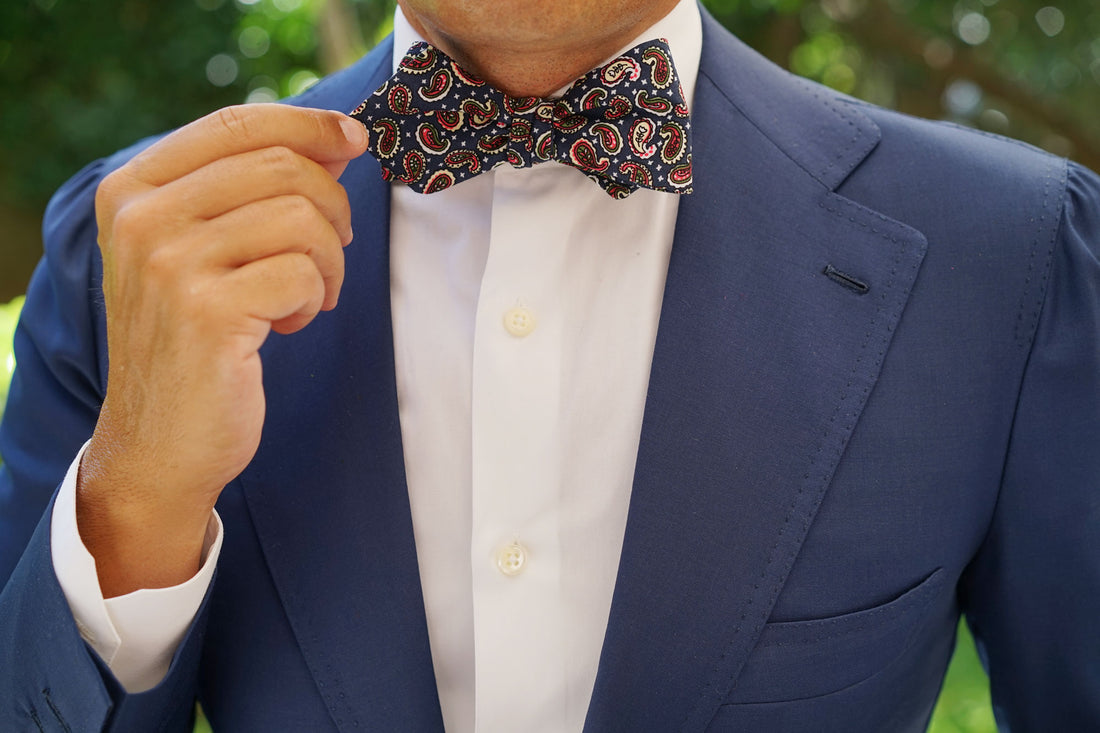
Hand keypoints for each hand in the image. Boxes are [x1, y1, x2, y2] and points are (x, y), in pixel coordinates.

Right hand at [76, 104, 367, 596]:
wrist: (159, 442)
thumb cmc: (194, 340)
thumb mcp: (199, 250)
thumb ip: (248, 191)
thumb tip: (340, 138)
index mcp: (133, 189)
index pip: (236, 123)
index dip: (308, 124)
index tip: (356, 141)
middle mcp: (141, 217)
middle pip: (282, 166)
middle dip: (331, 209)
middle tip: (330, 253)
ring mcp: (169, 263)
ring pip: (301, 217)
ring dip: (328, 261)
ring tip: (307, 297)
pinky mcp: (207, 311)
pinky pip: (303, 272)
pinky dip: (314, 298)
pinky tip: (288, 325)